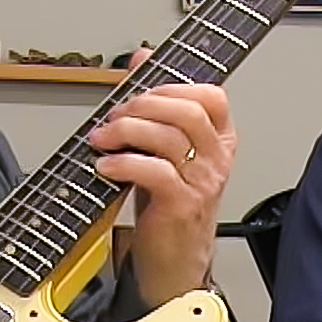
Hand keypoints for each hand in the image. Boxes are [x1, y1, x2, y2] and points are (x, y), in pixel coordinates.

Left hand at [86, 48, 236, 305]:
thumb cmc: (167, 206)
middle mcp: (217, 158)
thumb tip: (141, 58)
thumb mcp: (161, 150)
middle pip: (187, 111)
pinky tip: (105, 167)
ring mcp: (203, 182)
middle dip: (142, 106)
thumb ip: (154, 105)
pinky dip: (124, 164)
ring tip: (101, 140)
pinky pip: (156, 172)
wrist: (172, 263)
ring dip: (126, 132)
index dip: (171, 87)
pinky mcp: (182, 205)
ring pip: (169, 137)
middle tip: (113, 117)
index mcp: (219, 140)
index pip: (211, 96)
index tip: (138, 92)